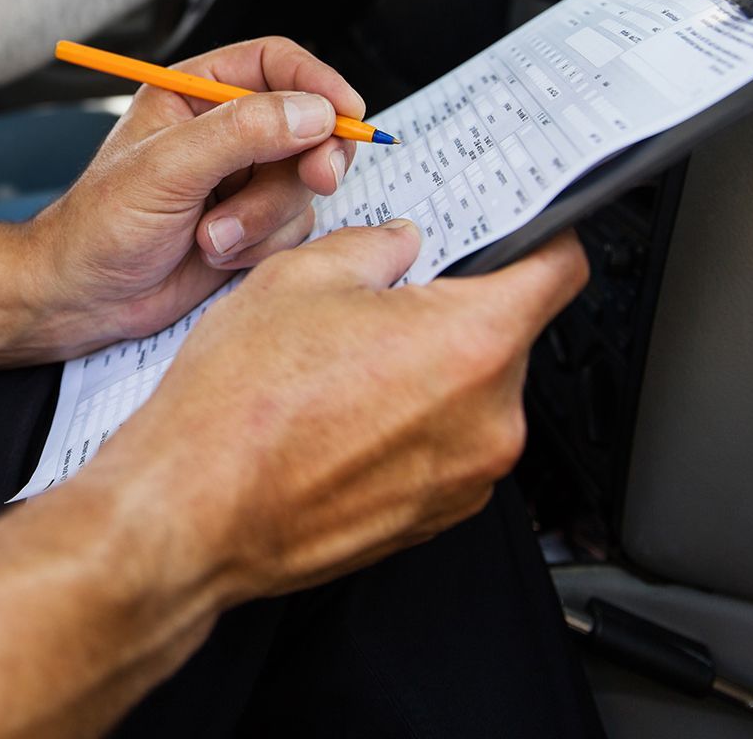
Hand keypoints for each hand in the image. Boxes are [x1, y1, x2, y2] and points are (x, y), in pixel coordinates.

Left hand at [23, 37, 368, 354]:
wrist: (83, 298)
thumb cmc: (99, 225)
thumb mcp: (166, 168)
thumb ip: (241, 133)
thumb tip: (313, 113)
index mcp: (195, 95)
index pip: (275, 64)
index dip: (317, 83)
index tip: (348, 112)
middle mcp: (225, 133)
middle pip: (307, 124)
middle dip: (312, 157)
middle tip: (318, 178)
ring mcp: (242, 181)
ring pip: (304, 183)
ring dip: (265, 217)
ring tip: (210, 237)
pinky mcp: (252, 226)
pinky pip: (294, 227)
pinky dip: (261, 245)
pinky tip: (214, 255)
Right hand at [98, 225, 588, 601]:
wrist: (194, 511)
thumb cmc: (238, 406)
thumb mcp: (300, 276)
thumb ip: (374, 246)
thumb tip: (399, 243)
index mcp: (471, 343)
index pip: (558, 271)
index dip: (538, 238)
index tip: (517, 235)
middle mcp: (489, 419)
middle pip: (509, 337)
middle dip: (454, 312)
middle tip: (380, 307)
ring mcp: (467, 478)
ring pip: (472, 396)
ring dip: (428, 374)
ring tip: (345, 372)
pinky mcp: (435, 517)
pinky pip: (445, 450)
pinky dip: (409, 428)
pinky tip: (341, 418)